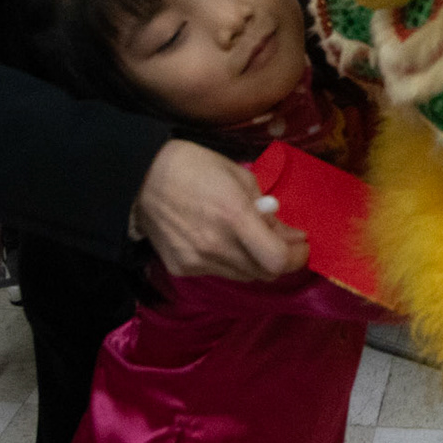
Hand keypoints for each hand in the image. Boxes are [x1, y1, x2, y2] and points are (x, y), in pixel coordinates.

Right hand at [134, 141, 307, 280]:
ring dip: (256, 262)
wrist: (140, 178)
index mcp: (234, 217)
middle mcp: (217, 246)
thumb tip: (287, 232)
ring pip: (244, 276)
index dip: (297, 257)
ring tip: (251, 239)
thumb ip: (264, 207)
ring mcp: (197, 261)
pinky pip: (218, 273)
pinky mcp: (182, 269)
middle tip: (282, 242)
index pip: (277, 259)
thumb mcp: (239, 175)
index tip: (302, 245)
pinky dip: (230, 262)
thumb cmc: (194, 166)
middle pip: (265, 274)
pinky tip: (222, 242)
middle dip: (280, 260)